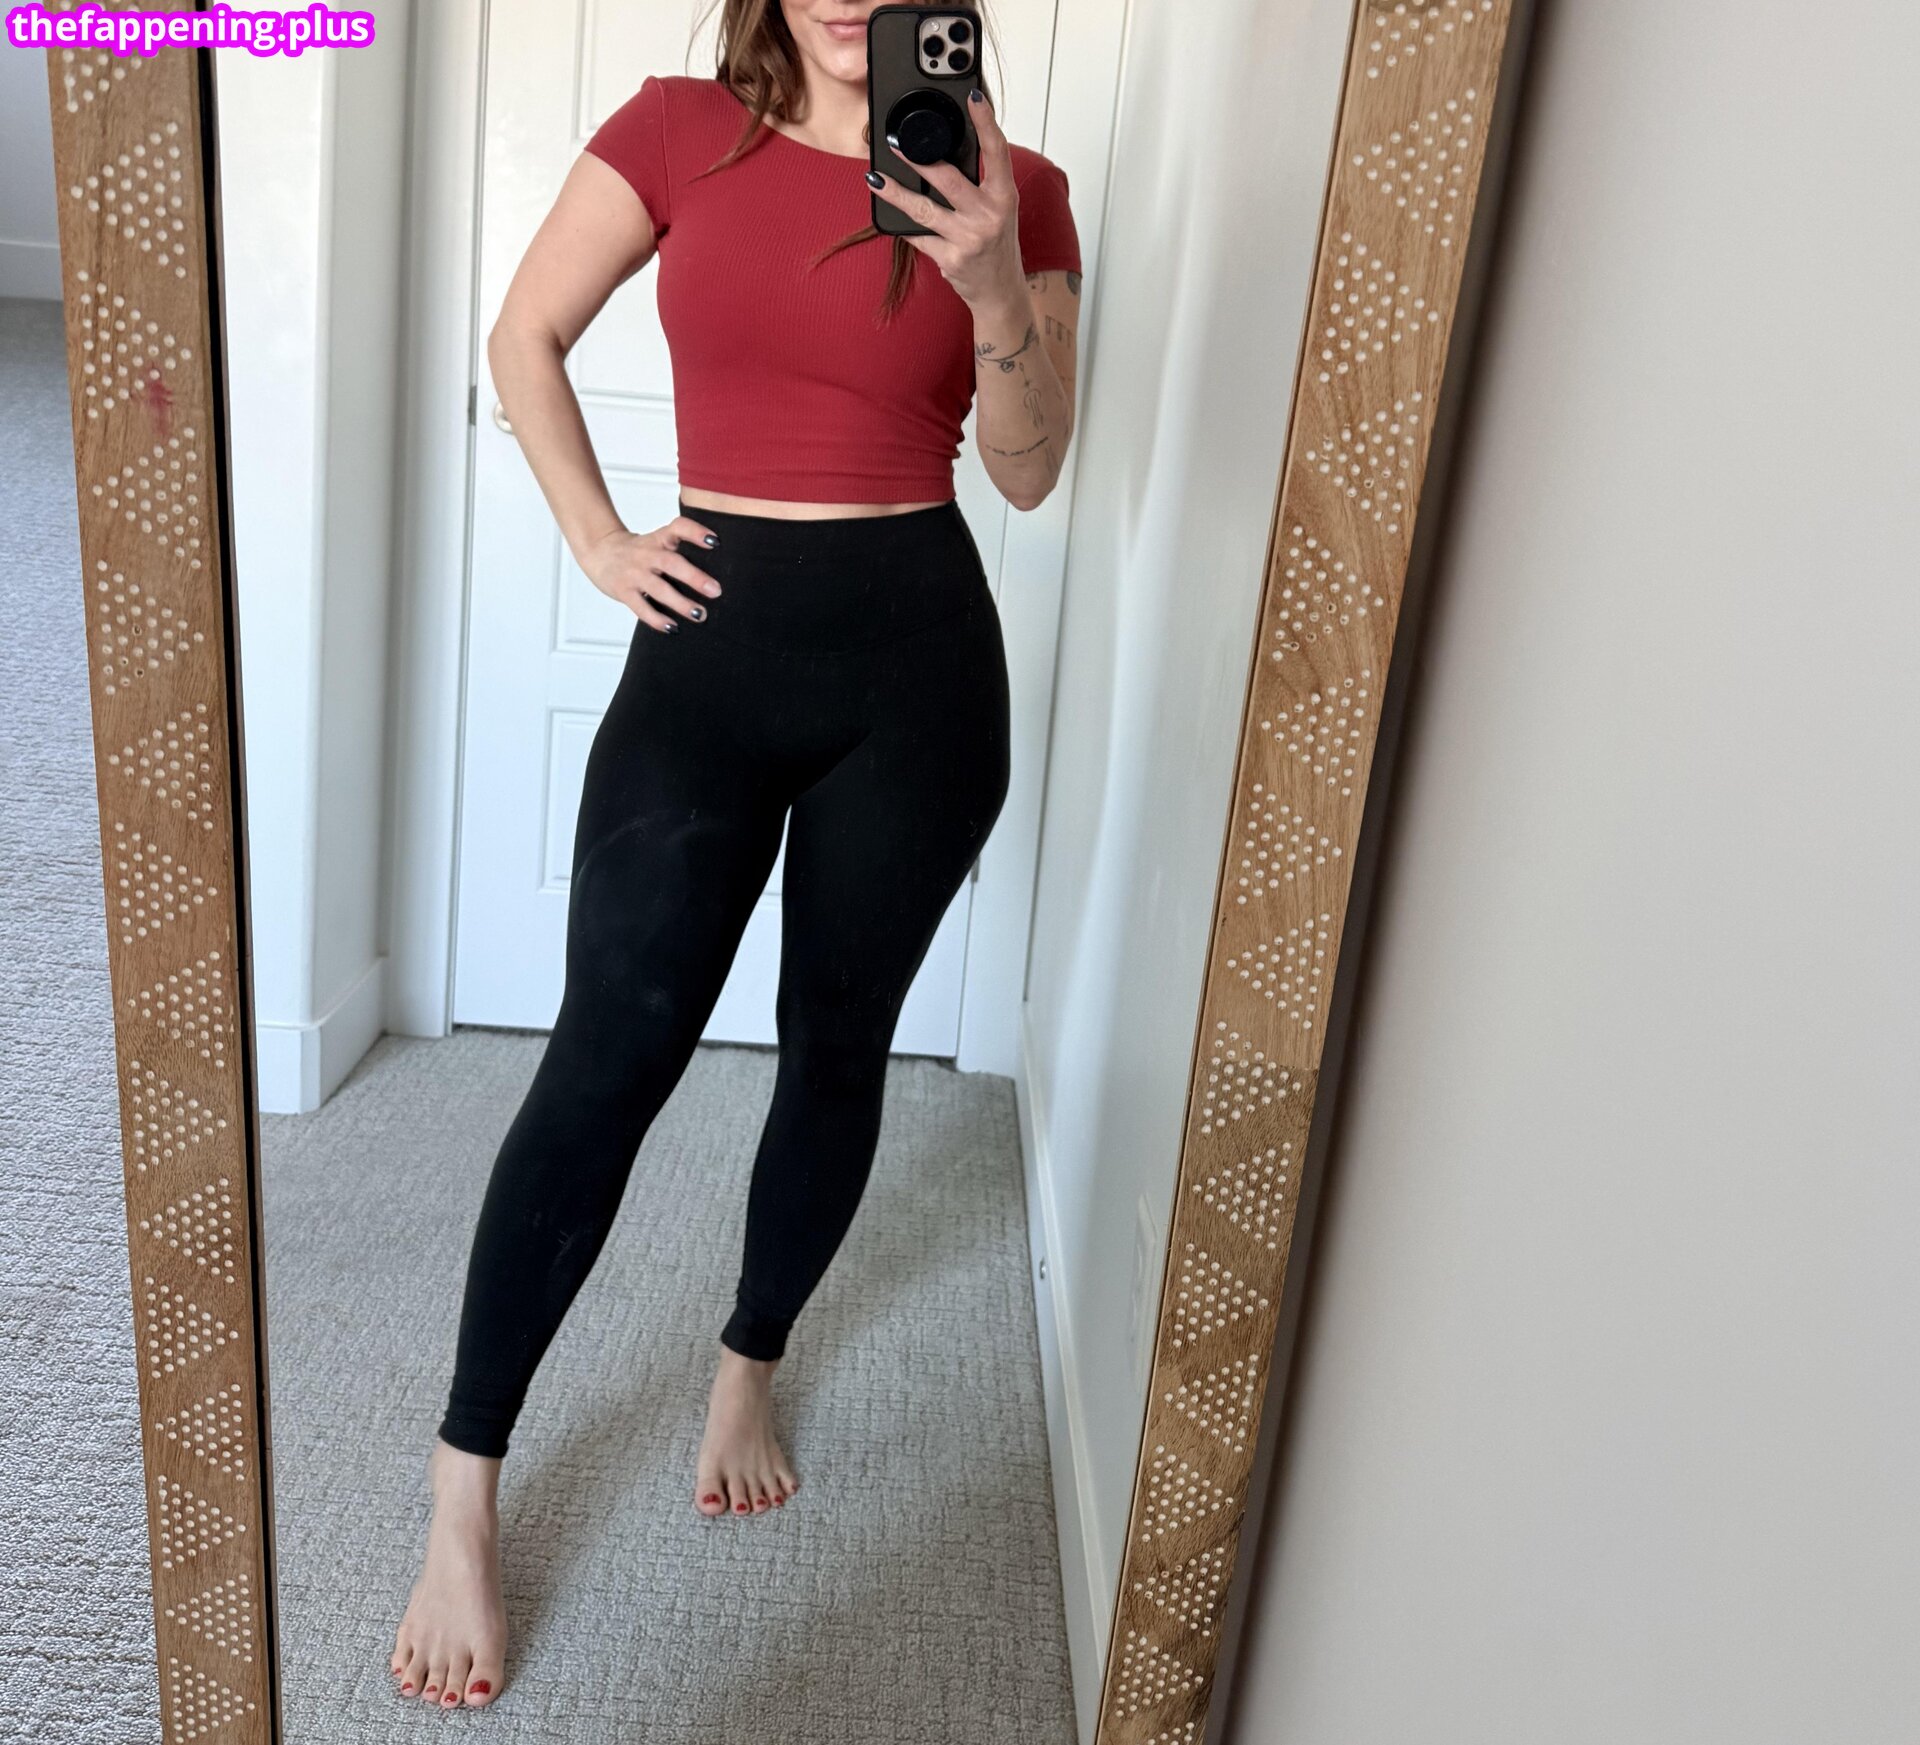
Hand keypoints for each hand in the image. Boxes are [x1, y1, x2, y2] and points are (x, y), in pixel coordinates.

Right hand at [580, 517, 721, 633]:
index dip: (695, 532)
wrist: (600, 551)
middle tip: (716, 591)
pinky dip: (657, 619)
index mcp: (659, 539)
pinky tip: (672, 627)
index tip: (715, 541)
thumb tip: (716, 574)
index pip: (678, 527)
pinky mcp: (623, 590)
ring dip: (680, 603)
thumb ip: (680, 550)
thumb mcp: (657, 541)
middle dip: (694, 577)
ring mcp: (634, 573)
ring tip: (700, 614)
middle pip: (672, 563)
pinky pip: (641, 607)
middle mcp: (647, 553)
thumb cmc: (639, 551)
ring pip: (659, 588)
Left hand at [866, 86, 1025, 312]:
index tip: (973, 96)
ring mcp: (969, 239)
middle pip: (948, 179)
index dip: (986, 122)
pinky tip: (891, 220)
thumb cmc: (996, 244)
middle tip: (895, 143)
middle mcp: (989, 216)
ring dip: (896, 193)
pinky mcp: (950, 260)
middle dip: (918, 160)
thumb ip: (979, 182)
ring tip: (876, 179)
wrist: (1000, 292)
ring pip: (924, 210)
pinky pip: (919, 238)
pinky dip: (905, 229)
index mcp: (1004, 196)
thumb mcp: (998, 209)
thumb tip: (944, 150)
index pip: (997, 152)